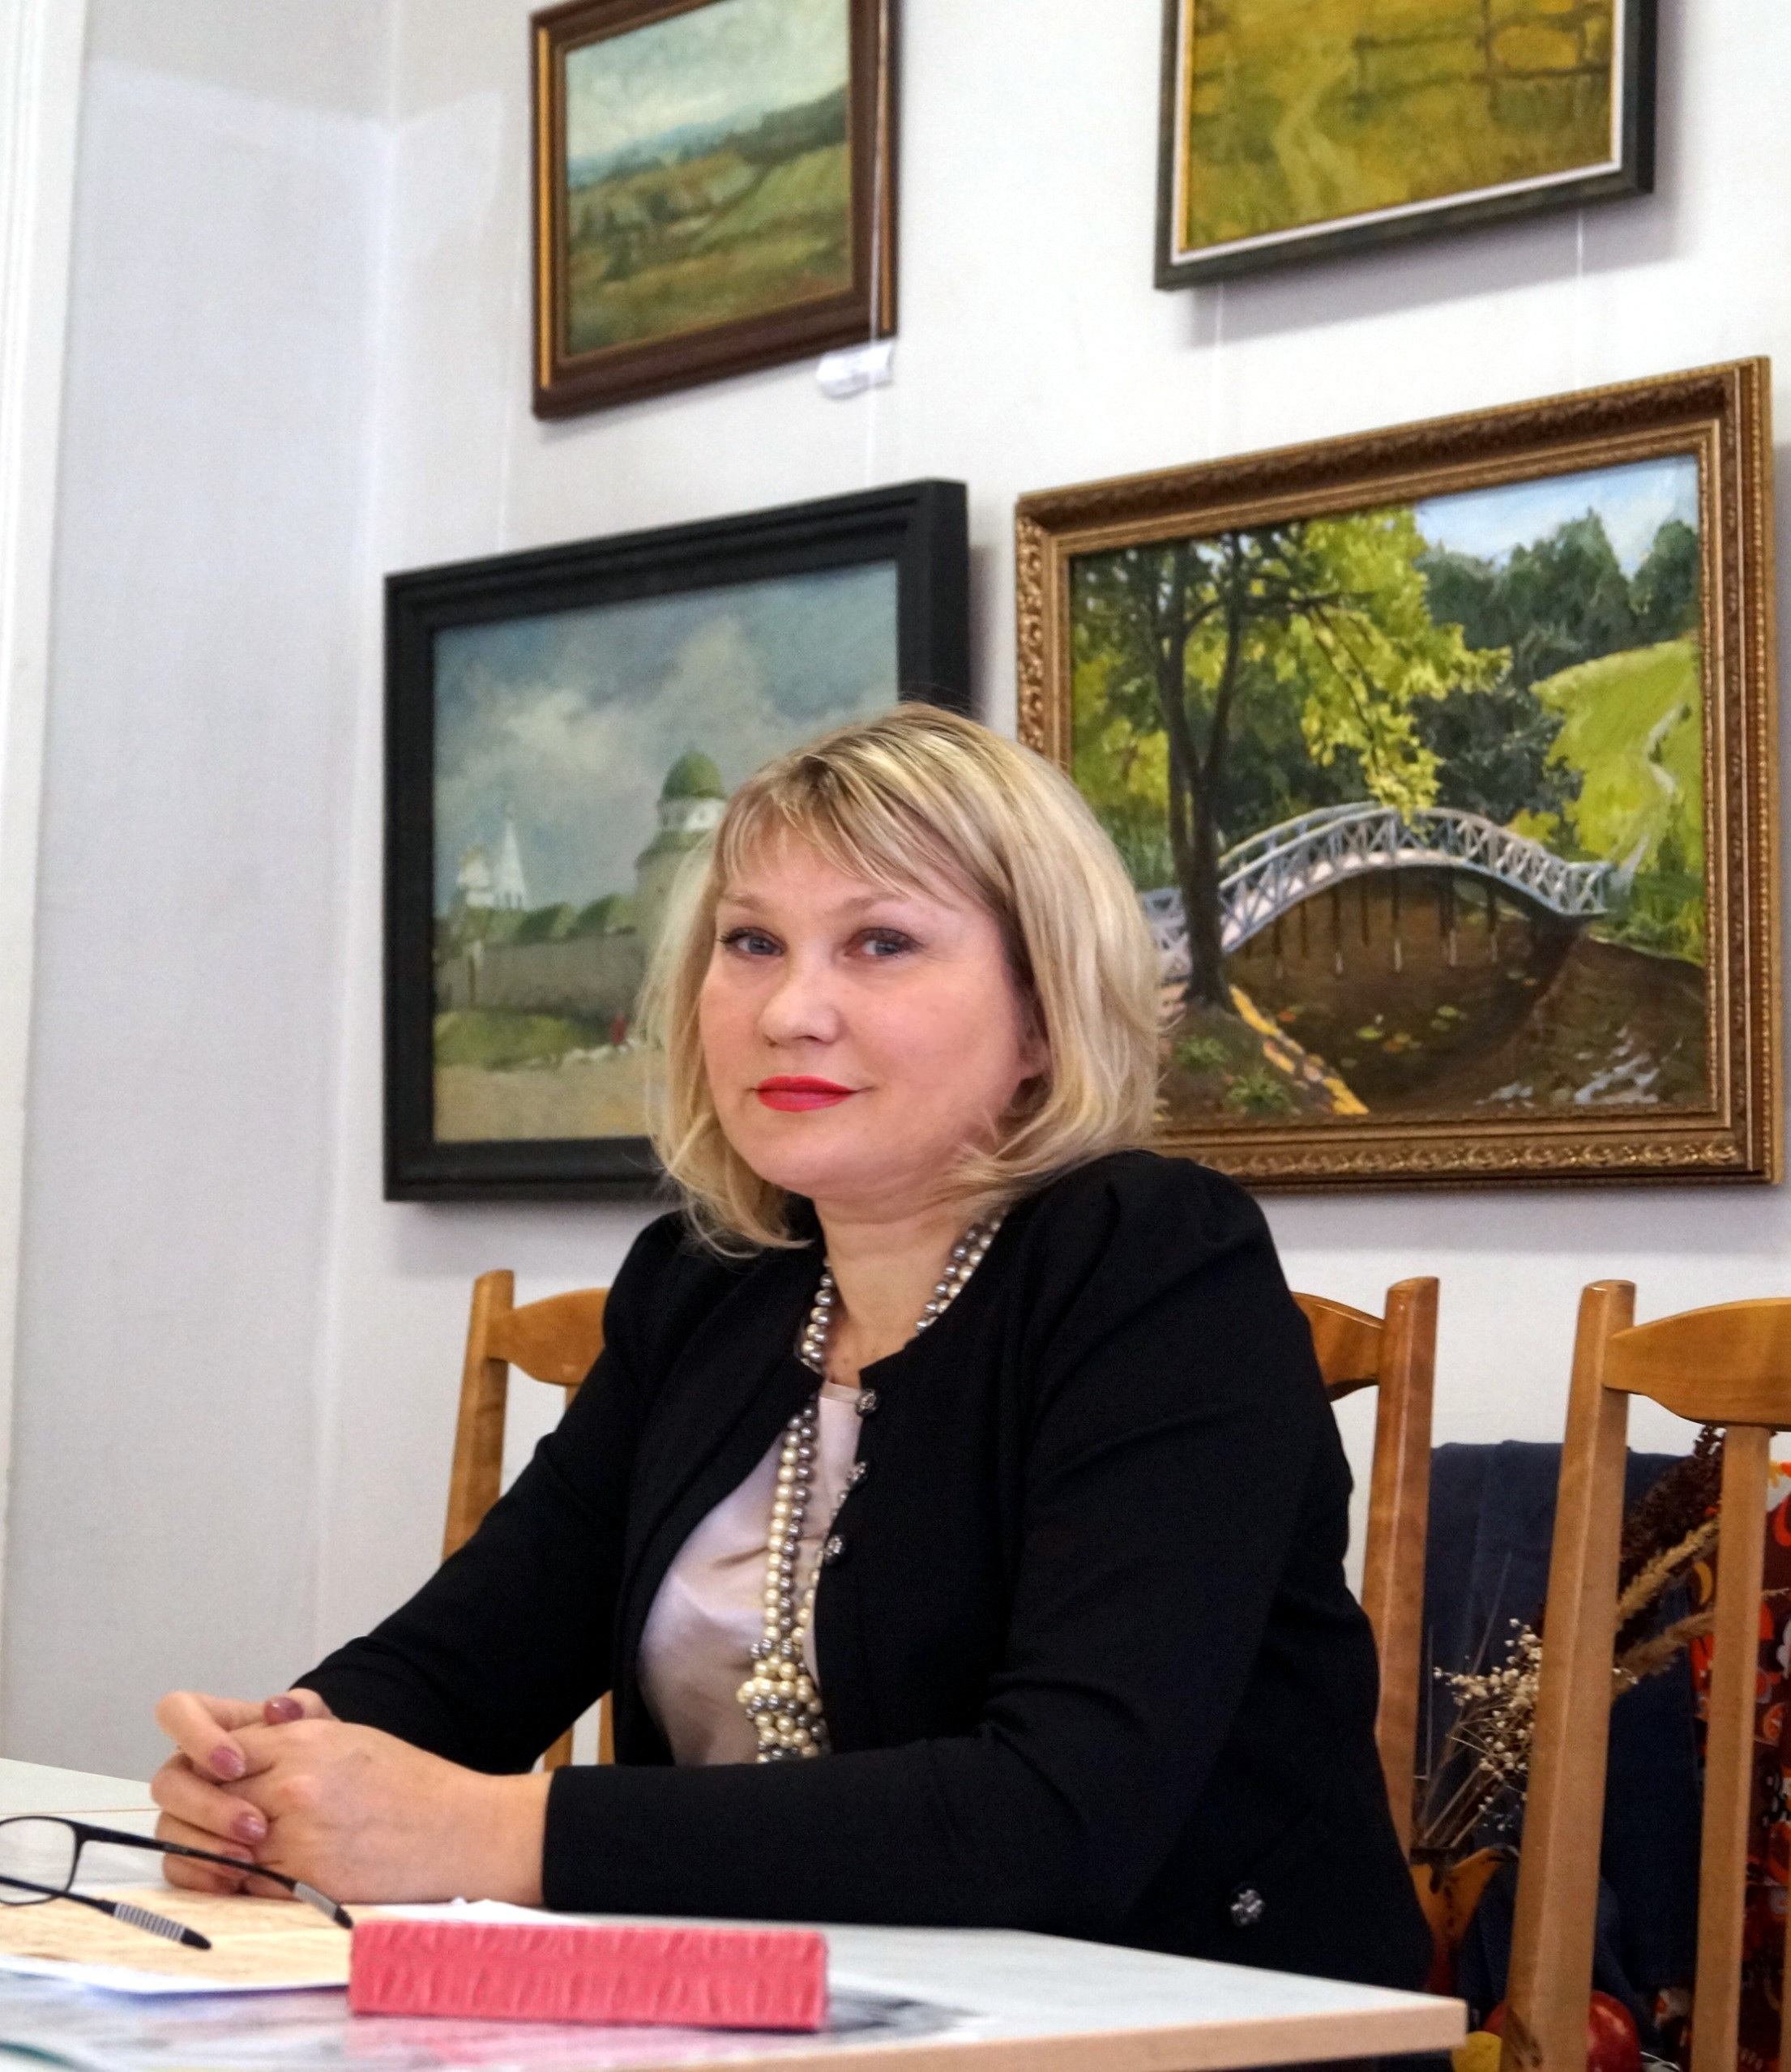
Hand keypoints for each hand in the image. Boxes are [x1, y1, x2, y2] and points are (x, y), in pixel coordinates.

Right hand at [151, 1688, 333, 1892]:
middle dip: (207, 1806)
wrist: (329, 1796)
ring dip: (206, 1845)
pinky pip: (174, 1865)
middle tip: (254, 1825)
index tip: (235, 1765)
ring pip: (168, 1827)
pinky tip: (232, 1880)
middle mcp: (189, 1769)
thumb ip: (302, 1708)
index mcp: (212, 1728)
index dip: (195, 1737)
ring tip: (249, 1858)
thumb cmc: (313, 1753)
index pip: (176, 1712)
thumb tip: (278, 1707)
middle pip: (167, 1783)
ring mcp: (185, 1811)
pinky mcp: (190, 1849)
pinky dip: (200, 1874)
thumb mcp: (315, 1725)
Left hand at [231, 1717, 549, 1905]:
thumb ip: (289, 1737)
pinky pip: (250, 1887)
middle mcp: (292, 1784)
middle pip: (209, 1803)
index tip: (218, 1790)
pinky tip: (266, 1879)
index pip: (217, 1755)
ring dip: (223, 1856)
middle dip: (205, 1819)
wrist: (458, 1828)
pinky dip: (249, 1886)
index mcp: (301, 1741)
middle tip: (213, 1830)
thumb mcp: (348, 1737)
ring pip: (221, 1849)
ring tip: (240, 1856)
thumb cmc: (407, 1782)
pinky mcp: (306, 1880)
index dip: (210, 1776)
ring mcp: (296, 1835)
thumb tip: (235, 1747)